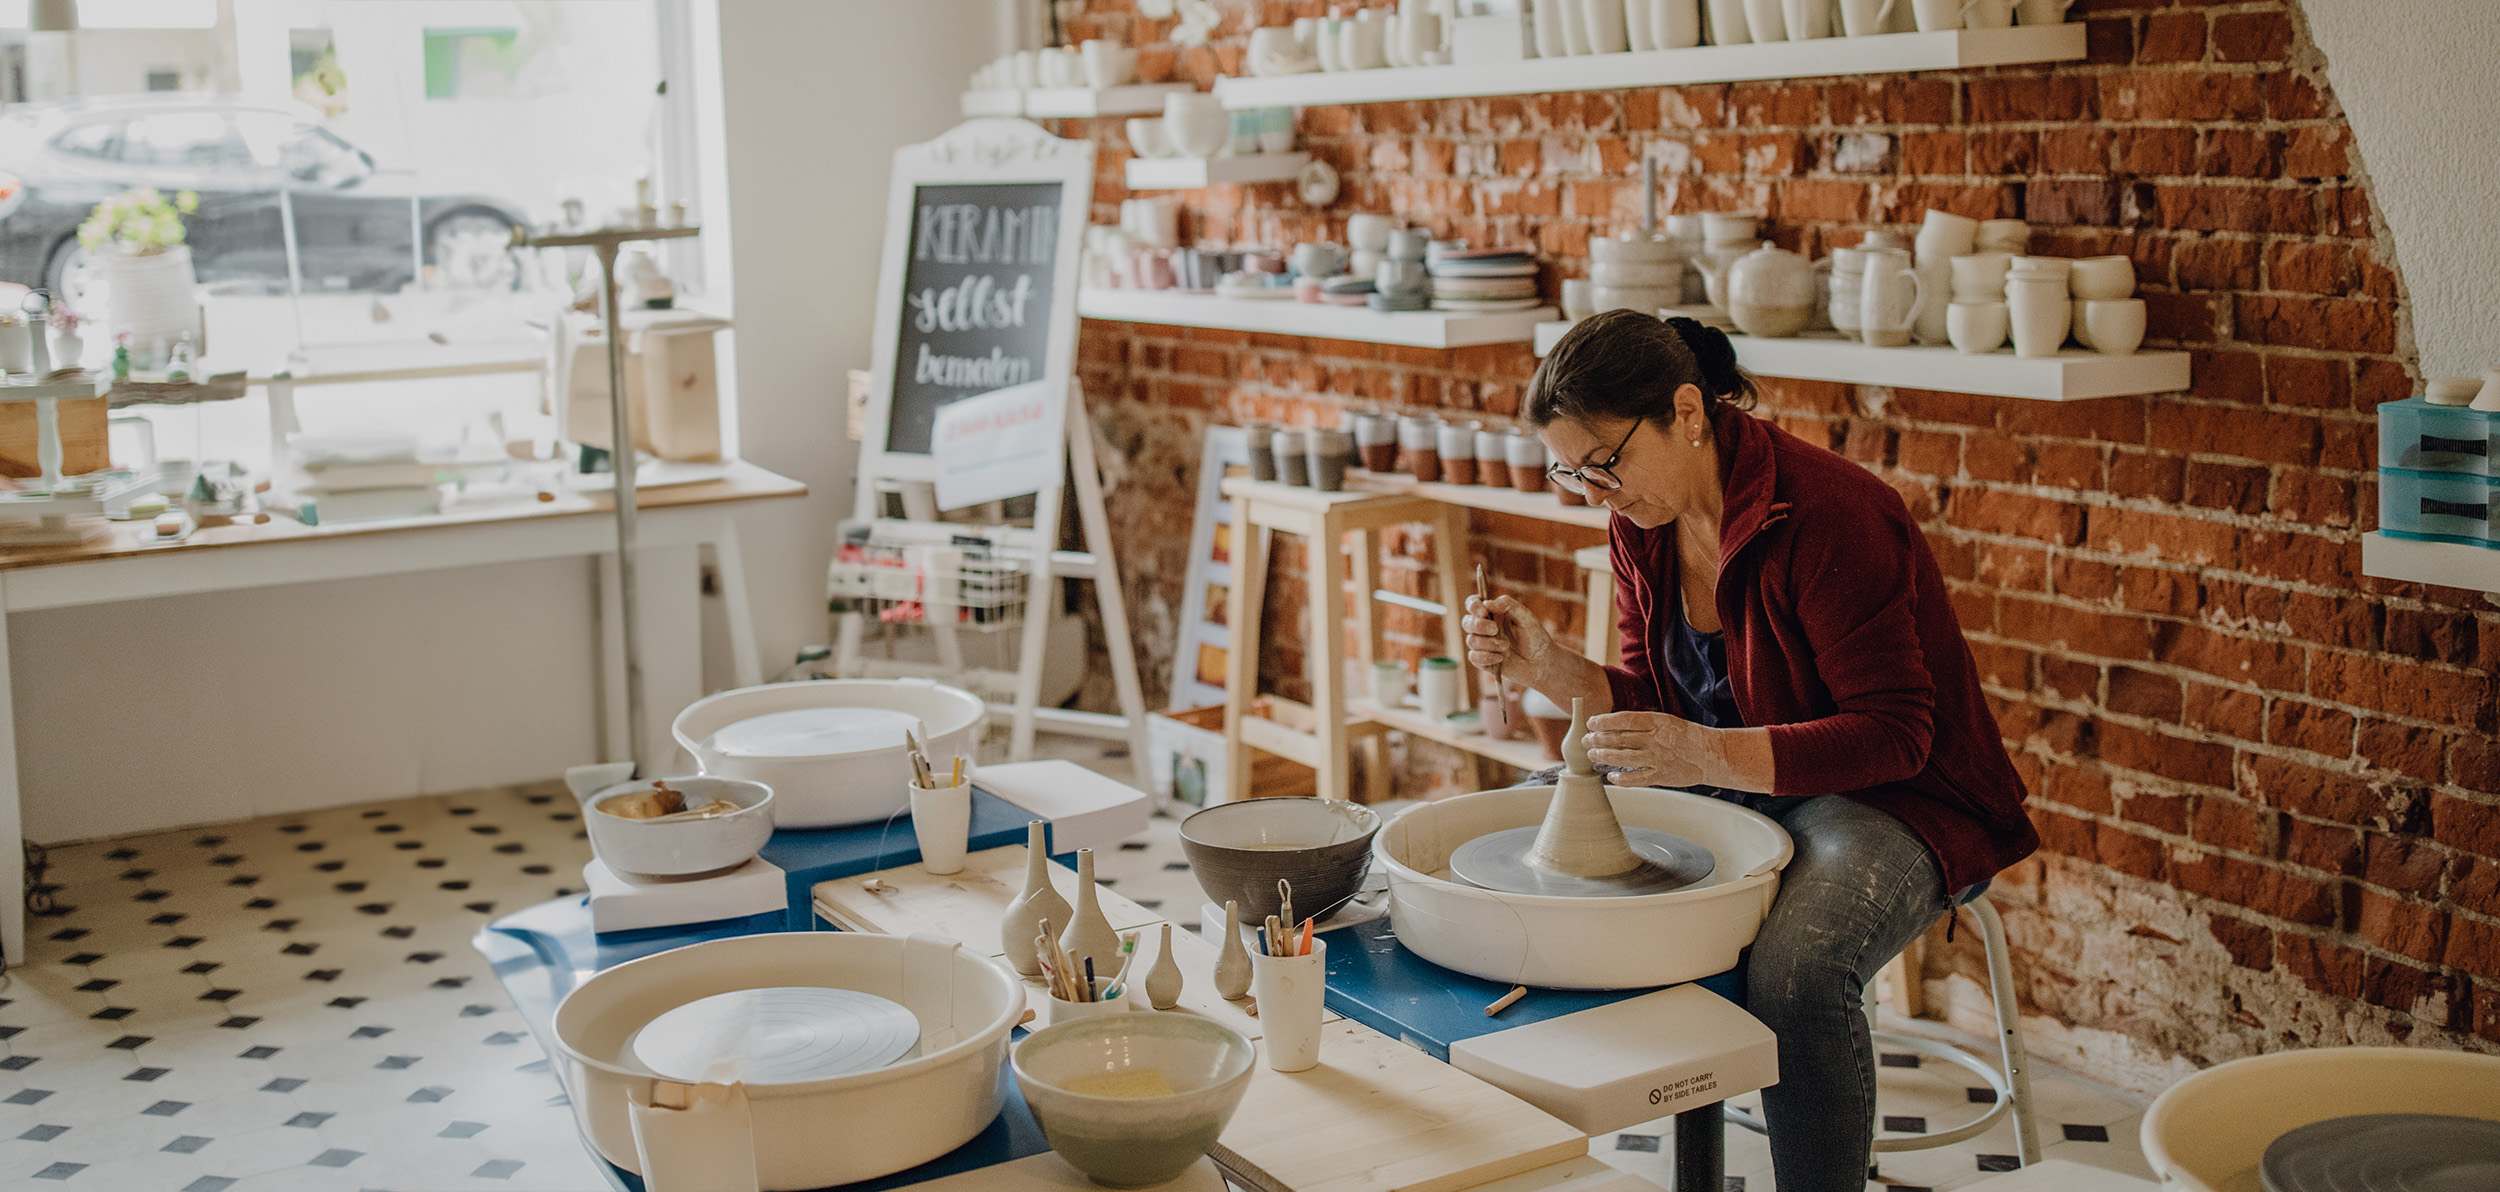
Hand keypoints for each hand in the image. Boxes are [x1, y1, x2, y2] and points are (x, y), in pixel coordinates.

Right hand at [1462, 594, 1553, 678]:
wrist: (1541, 663)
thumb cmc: (1535, 637)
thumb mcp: (1526, 618)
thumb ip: (1509, 606)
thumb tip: (1488, 603)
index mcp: (1493, 613)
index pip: (1474, 604)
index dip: (1473, 605)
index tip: (1483, 611)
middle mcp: (1484, 628)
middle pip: (1467, 622)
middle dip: (1479, 625)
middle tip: (1495, 629)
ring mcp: (1482, 644)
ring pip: (1471, 640)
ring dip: (1488, 643)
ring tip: (1506, 647)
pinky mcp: (1483, 661)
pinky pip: (1474, 657)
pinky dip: (1486, 657)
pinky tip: (1500, 658)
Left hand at [1584, 711, 1716, 788]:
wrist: (1711, 755)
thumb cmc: (1687, 736)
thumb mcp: (1666, 721)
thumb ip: (1643, 724)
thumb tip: (1614, 724)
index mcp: (1657, 722)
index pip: (1624, 720)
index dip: (1604, 721)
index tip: (1591, 723)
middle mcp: (1656, 739)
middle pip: (1620, 739)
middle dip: (1598, 739)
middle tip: (1586, 740)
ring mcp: (1658, 759)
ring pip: (1623, 758)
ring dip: (1604, 757)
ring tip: (1592, 755)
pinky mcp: (1661, 776)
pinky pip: (1636, 779)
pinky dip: (1622, 779)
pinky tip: (1611, 777)